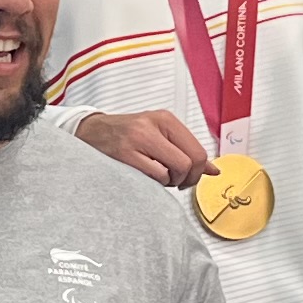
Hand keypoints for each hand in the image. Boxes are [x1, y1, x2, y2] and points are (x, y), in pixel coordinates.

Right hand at [75, 107, 209, 188]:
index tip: (186, 177)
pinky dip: (153, 183)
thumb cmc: (126, 136)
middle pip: (190, 162)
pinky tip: (143, 177)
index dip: (197, 171)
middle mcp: (153, 126)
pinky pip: (154, 177)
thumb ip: (185, 150)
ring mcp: (137, 139)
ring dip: (167, 181)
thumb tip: (213, 170)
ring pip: (173, 171)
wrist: (89, 133)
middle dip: (186, 179)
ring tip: (154, 176)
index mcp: (165, 119)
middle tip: (174, 181)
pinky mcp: (124, 154)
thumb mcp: (158, 135)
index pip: (198, 151)